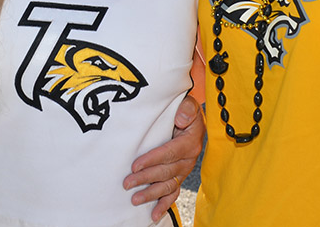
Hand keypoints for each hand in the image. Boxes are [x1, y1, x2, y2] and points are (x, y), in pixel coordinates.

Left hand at [124, 94, 203, 221]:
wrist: (191, 119)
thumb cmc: (186, 112)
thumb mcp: (189, 104)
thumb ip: (187, 109)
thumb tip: (181, 120)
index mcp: (190, 142)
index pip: (169, 153)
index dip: (152, 160)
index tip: (135, 165)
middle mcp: (188, 159)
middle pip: (166, 172)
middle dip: (145, 178)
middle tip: (127, 183)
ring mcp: (183, 169)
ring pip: (168, 185)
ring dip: (151, 194)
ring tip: (135, 199)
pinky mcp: (179, 176)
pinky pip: (173, 193)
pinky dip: (164, 205)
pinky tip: (154, 215)